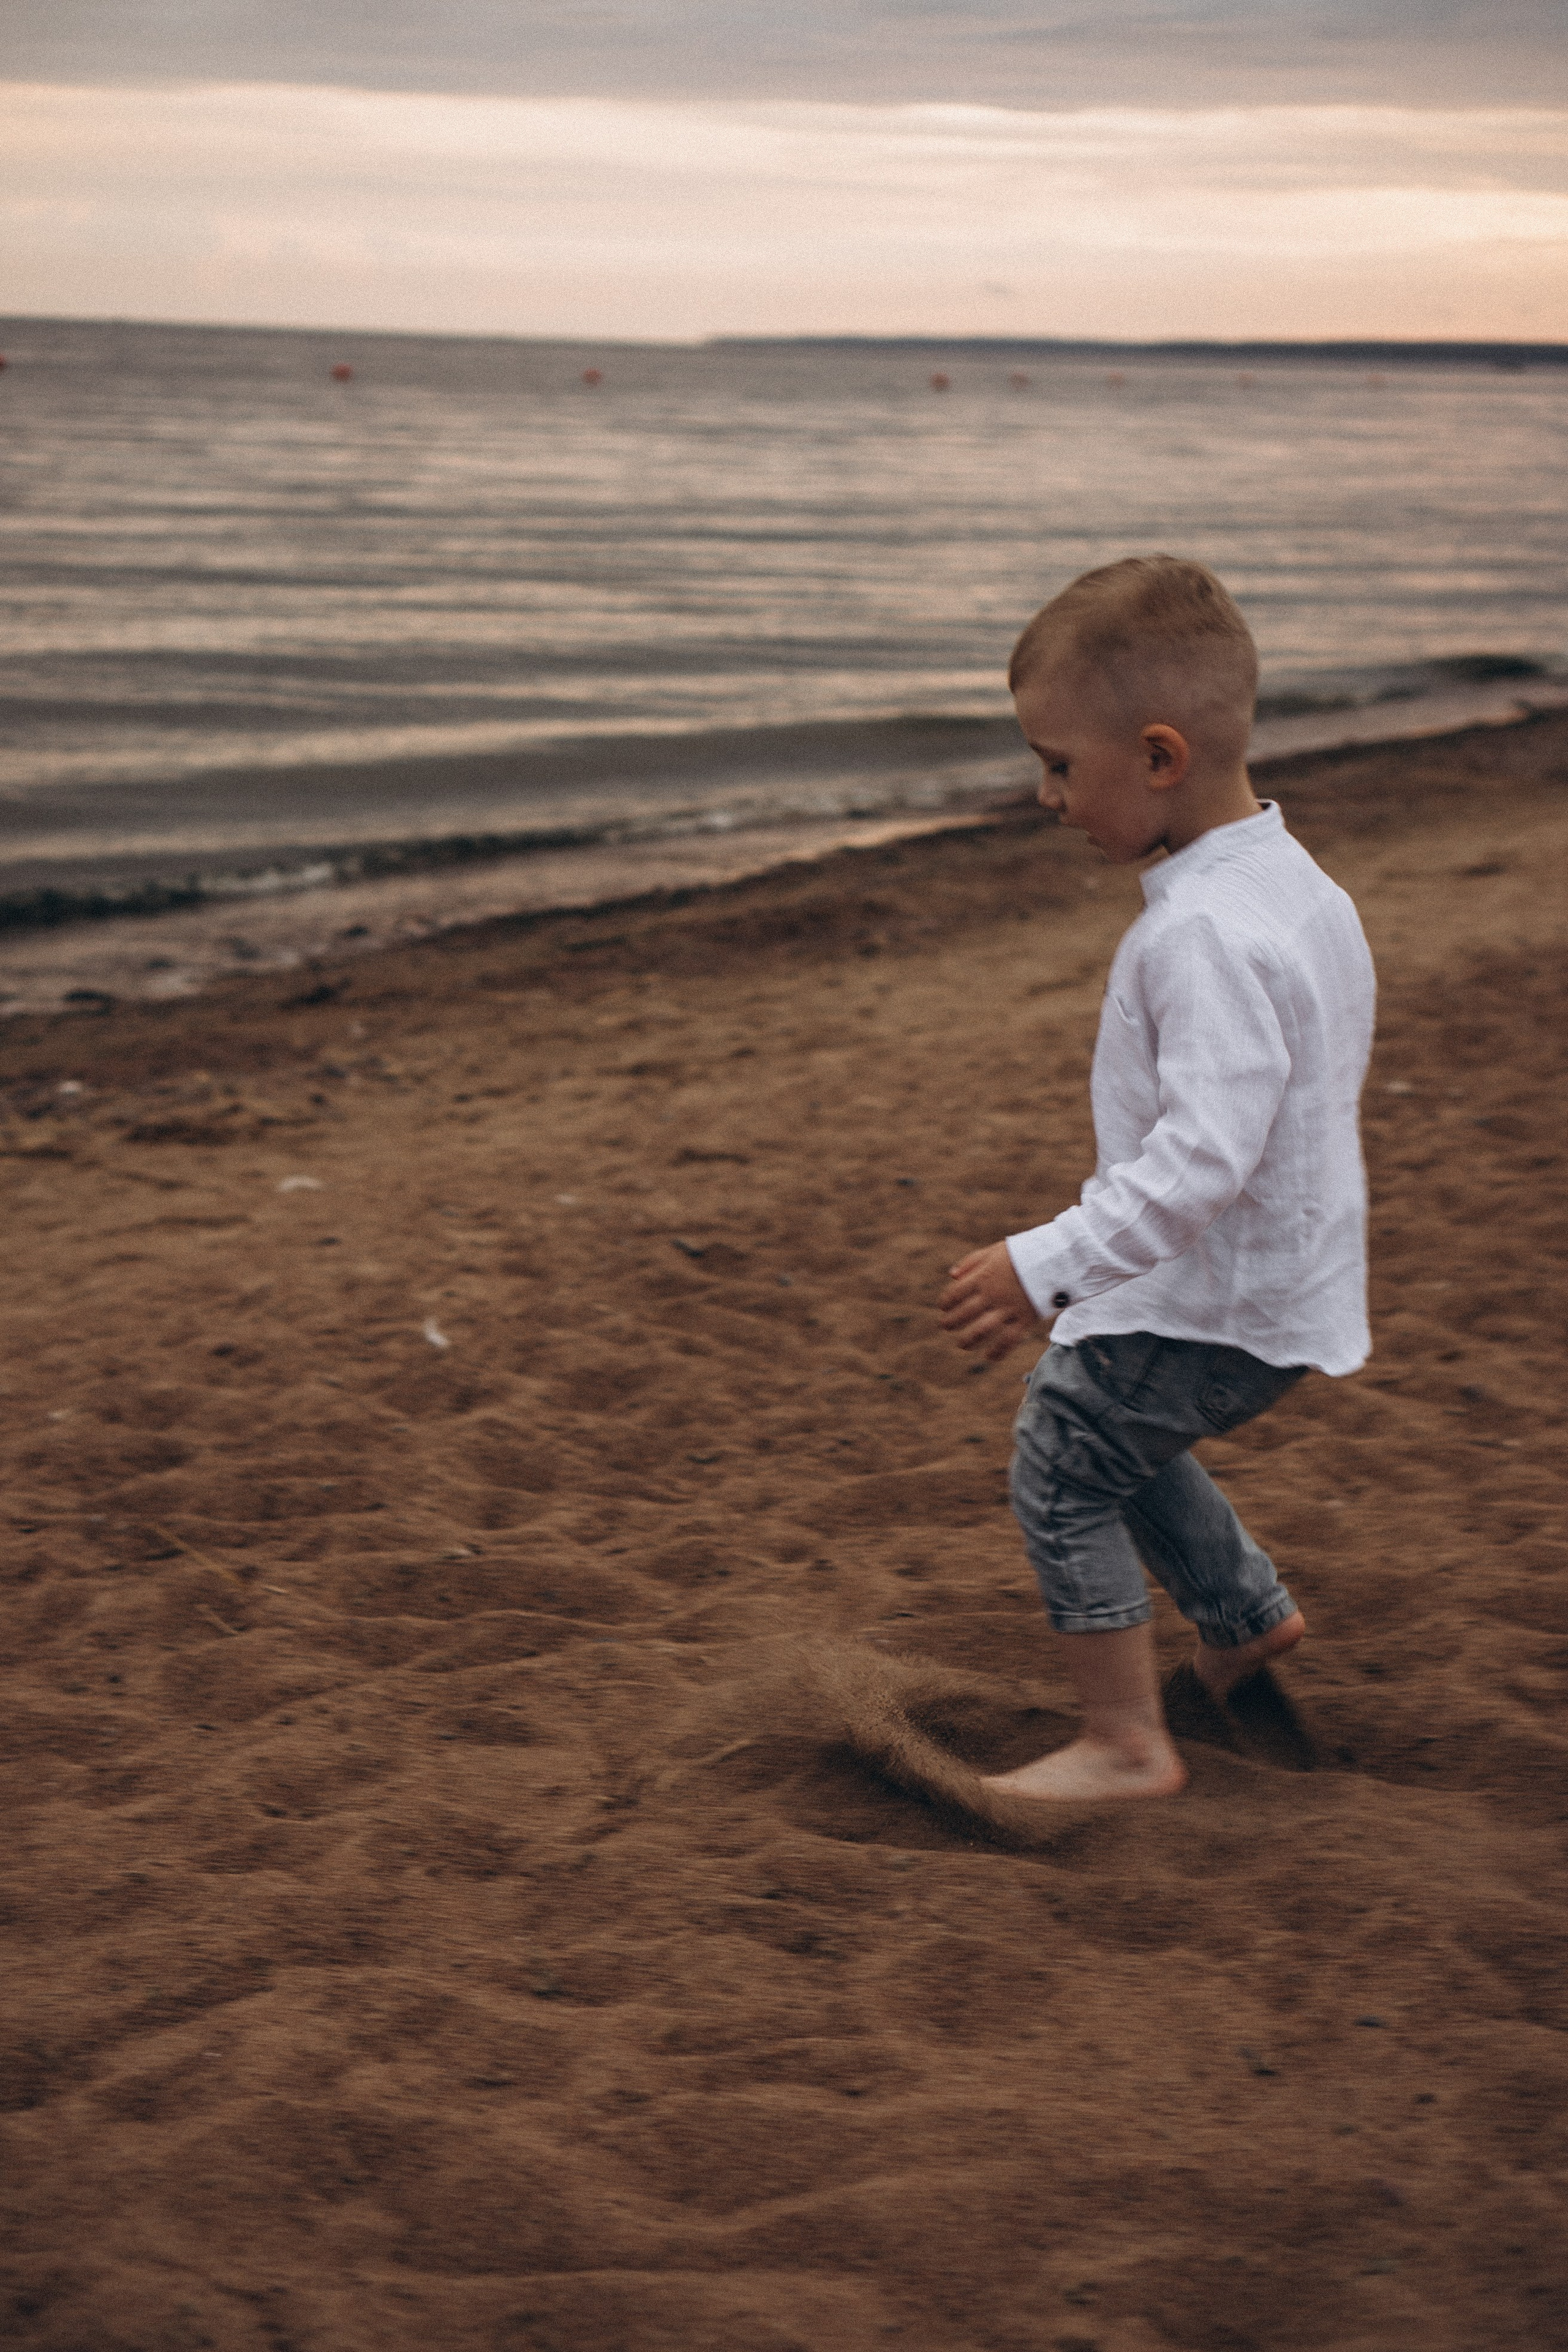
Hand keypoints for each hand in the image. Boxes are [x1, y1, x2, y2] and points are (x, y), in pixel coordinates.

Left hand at [939, 1241, 1044, 1362]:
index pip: (956, 1293)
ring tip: (962, 1345)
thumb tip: (952, 1275)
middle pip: (965, 1313)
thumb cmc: (1023, 1253)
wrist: (1055, 1258)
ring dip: (969, 1340)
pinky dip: (998, 1351)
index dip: (946, 1302)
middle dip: (952, 1322)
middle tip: (945, 1326)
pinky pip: (1009, 1340)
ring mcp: (1009, 1308)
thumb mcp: (994, 1250)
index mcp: (983, 1276)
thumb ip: (972, 1262)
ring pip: (983, 1330)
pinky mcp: (1025, 1319)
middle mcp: (993, 1294)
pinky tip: (989, 1357)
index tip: (943, 1307)